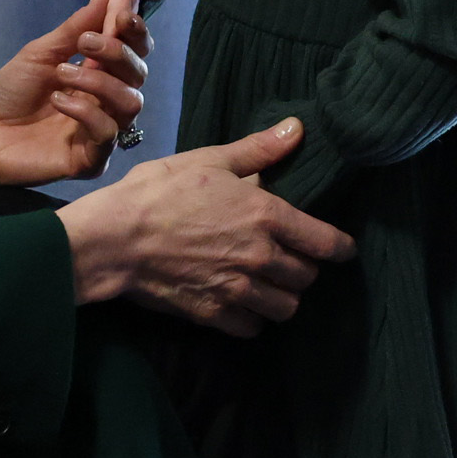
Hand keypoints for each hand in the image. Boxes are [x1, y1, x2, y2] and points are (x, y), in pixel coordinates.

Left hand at [0, 0, 149, 195]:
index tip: (120, 17)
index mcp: (100, 71)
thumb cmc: (9, 91)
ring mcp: (103, 129)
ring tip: (61, 75)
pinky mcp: (93, 158)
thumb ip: (77, 27)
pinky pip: (108, 133)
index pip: (135, 50)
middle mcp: (108, 100)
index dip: (135, 33)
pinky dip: (85, 111)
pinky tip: (58, 102)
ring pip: (132, 103)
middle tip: (84, 44)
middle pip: (139, 74)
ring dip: (99, 83)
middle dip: (117, 53)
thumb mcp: (42, 52)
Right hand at [55, 118, 354, 331]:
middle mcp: (261, 256)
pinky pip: (253, 328)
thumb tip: (297, 129)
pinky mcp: (214, 314)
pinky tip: (242, 305)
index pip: (325, 242)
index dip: (340, 248)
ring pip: (286, 307)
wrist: (113, 238)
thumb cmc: (158, 192)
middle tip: (290, 260)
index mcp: (266, 215)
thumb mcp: (208, 160)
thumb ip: (258, 150)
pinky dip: (253, 320)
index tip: (343, 250)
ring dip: (282, 297)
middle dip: (303, 269)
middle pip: (307, 277)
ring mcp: (239, 289)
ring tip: (269, 286)